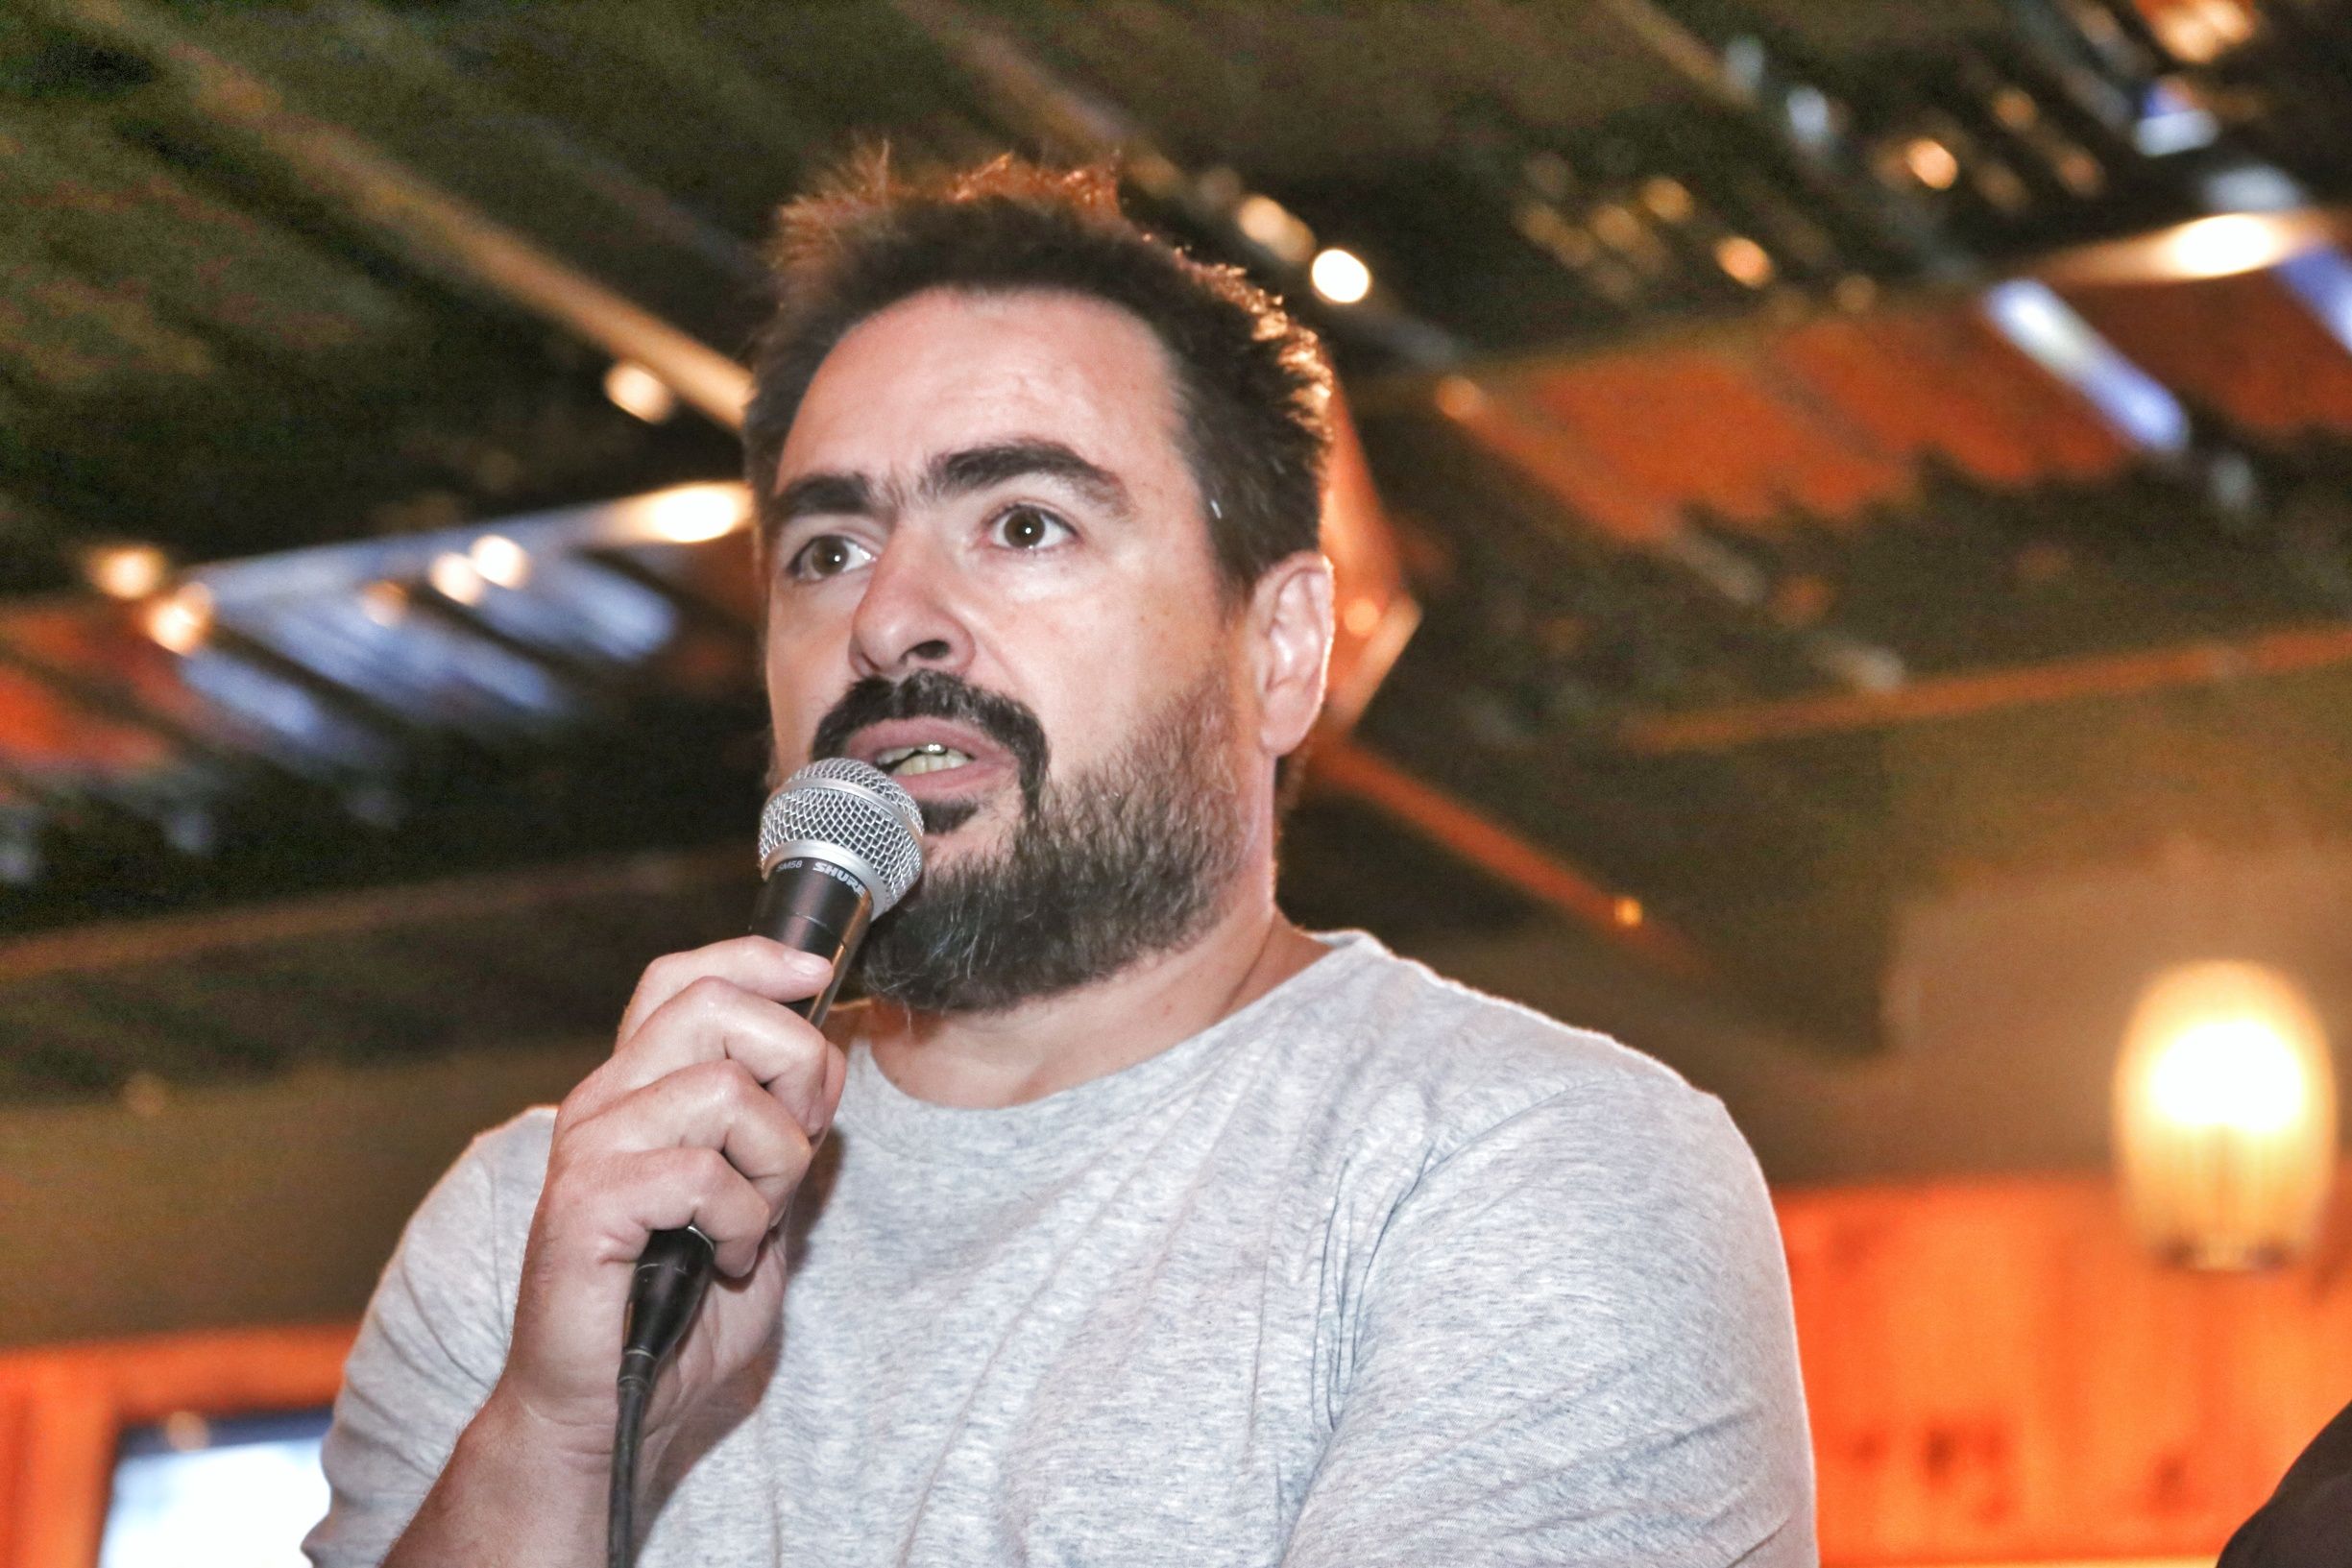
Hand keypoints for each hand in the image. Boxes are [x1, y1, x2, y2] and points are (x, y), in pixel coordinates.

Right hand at [490, 936, 844, 1469]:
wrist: (608, 1408)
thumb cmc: (683, 1308)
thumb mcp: (760, 1200)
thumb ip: (785, 1128)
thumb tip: (829, 1047)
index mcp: (641, 1089)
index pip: (683, 977)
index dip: (756, 958)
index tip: (820, 973)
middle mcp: (606, 1101)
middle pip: (715, 1007)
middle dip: (794, 1068)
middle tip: (794, 1152)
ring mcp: (591, 1149)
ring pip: (725, 1090)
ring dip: (774, 1164)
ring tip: (750, 1221)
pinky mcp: (586, 1204)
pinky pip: (701, 1171)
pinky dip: (741, 1219)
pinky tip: (724, 1257)